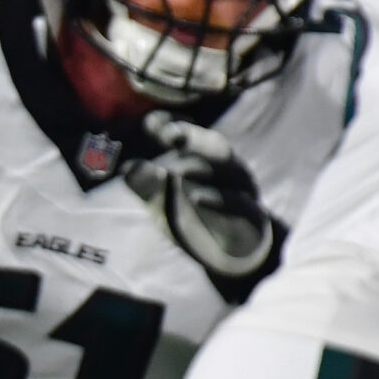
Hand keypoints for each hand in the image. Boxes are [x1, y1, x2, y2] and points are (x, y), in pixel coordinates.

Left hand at [123, 113, 274, 289]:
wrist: (234, 256)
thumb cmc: (197, 219)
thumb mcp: (165, 203)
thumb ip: (148, 184)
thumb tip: (127, 166)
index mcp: (207, 161)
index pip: (192, 136)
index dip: (173, 126)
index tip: (150, 122)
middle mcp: (227, 170)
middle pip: (214, 146)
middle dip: (192, 136)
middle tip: (168, 133)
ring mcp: (242, 191)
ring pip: (230, 171)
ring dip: (207, 163)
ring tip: (182, 164)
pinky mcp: (252, 217)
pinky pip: (240, 205)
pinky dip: (220, 200)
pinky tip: (197, 199)